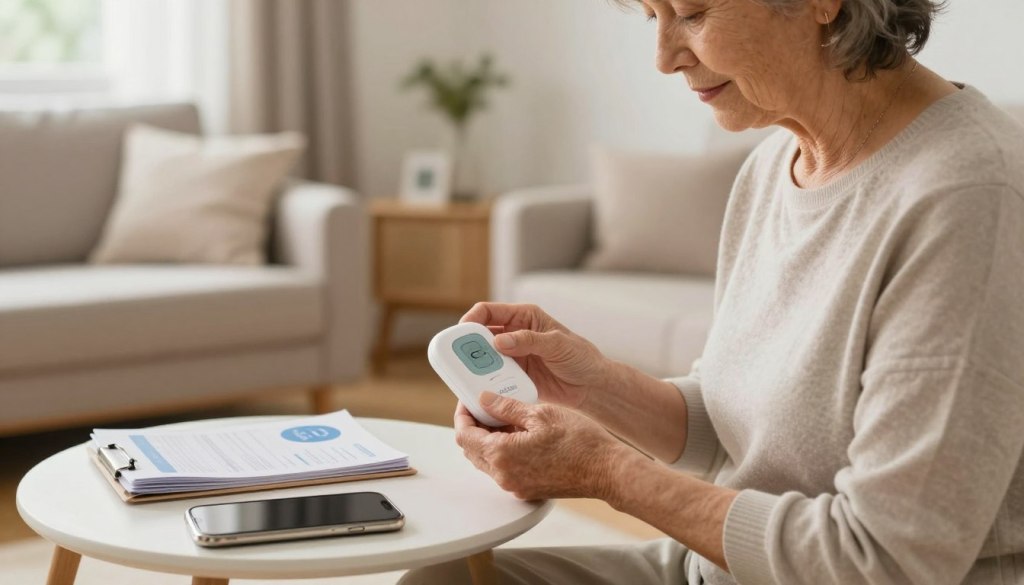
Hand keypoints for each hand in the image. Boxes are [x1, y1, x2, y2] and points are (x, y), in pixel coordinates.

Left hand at [454, 392, 635, 500]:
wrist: (606, 470)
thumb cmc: (579, 441)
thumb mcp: (541, 413)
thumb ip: (506, 406)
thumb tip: (484, 400)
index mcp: (502, 454)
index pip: (464, 435)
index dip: (463, 414)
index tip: (468, 400)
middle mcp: (503, 475)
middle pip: (472, 449)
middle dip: (474, 426)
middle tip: (485, 406)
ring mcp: (514, 485)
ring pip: (487, 460)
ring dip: (489, 439)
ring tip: (506, 417)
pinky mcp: (526, 489)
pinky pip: (503, 469)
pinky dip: (503, 451)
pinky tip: (520, 434)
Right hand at [460, 302, 610, 408]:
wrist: (591, 387)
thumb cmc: (581, 358)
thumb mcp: (558, 344)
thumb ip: (529, 340)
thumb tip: (500, 341)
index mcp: (524, 317)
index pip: (489, 311)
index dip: (471, 318)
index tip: (462, 332)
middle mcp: (514, 334)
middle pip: (481, 335)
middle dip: (468, 344)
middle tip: (459, 357)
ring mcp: (513, 355)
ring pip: (484, 357)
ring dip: (475, 364)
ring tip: (468, 374)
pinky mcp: (514, 375)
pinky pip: (493, 376)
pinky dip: (485, 380)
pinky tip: (482, 387)